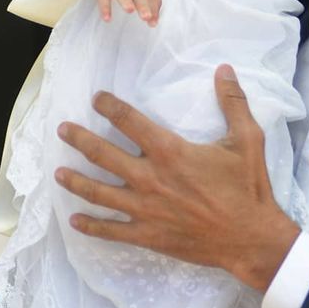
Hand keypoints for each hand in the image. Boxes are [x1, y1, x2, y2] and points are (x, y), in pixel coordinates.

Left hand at [54, 66, 300, 291]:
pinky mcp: (148, 234)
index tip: (97, 99)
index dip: (109, 106)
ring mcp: (145, 209)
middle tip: (63, 130)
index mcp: (170, 151)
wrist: (251, 238)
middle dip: (79, 139)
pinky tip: (75, 221)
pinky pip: (111, 230)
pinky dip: (91, 226)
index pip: (129, 121)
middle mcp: (150, 178)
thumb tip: (224, 69)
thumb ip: (233, 102)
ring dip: (75, 181)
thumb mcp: (247, 140)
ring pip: (99, 192)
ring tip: (57, 173)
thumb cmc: (249, 189)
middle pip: (102, 154)